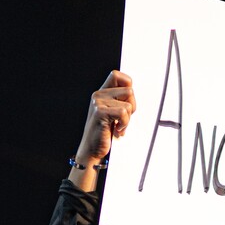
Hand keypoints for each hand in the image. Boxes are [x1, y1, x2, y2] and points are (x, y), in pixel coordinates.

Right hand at [71, 71, 135, 185]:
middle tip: (123, 119)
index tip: (127, 101)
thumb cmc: (104, 133)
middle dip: (132, 107)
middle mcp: (98, 95)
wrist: (91, 150)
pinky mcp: (100, 112)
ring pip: (128, 104)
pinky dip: (124, 124)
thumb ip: (119, 101)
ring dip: (128, 119)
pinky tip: (117, 130)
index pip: (117, 75)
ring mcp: (98, 103)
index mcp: (101, 93)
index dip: (128, 84)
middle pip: (129, 90)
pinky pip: (123, 112)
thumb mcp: (112, 113)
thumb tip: (132, 93)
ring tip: (119, 126)